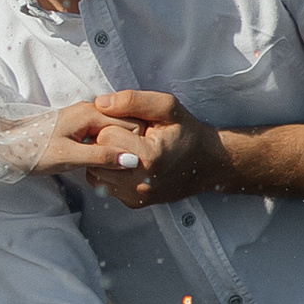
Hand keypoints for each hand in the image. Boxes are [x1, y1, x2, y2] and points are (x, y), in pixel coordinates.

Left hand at [42, 89, 222, 208]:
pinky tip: (126, 163)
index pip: (105, 137)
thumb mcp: (167, 107)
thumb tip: (100, 102)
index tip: (130, 125)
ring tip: (125, 149)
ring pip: (96, 173)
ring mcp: (137, 195)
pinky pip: (105, 185)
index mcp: (150, 157)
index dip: (114, 125)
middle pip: (98, 157)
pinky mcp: (134, 202)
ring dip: (105, 159)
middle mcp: (141, 182)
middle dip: (107, 143)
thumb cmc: (187, 132)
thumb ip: (133, 101)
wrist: (207, 163)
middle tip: (126, 137)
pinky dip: (111, 173)